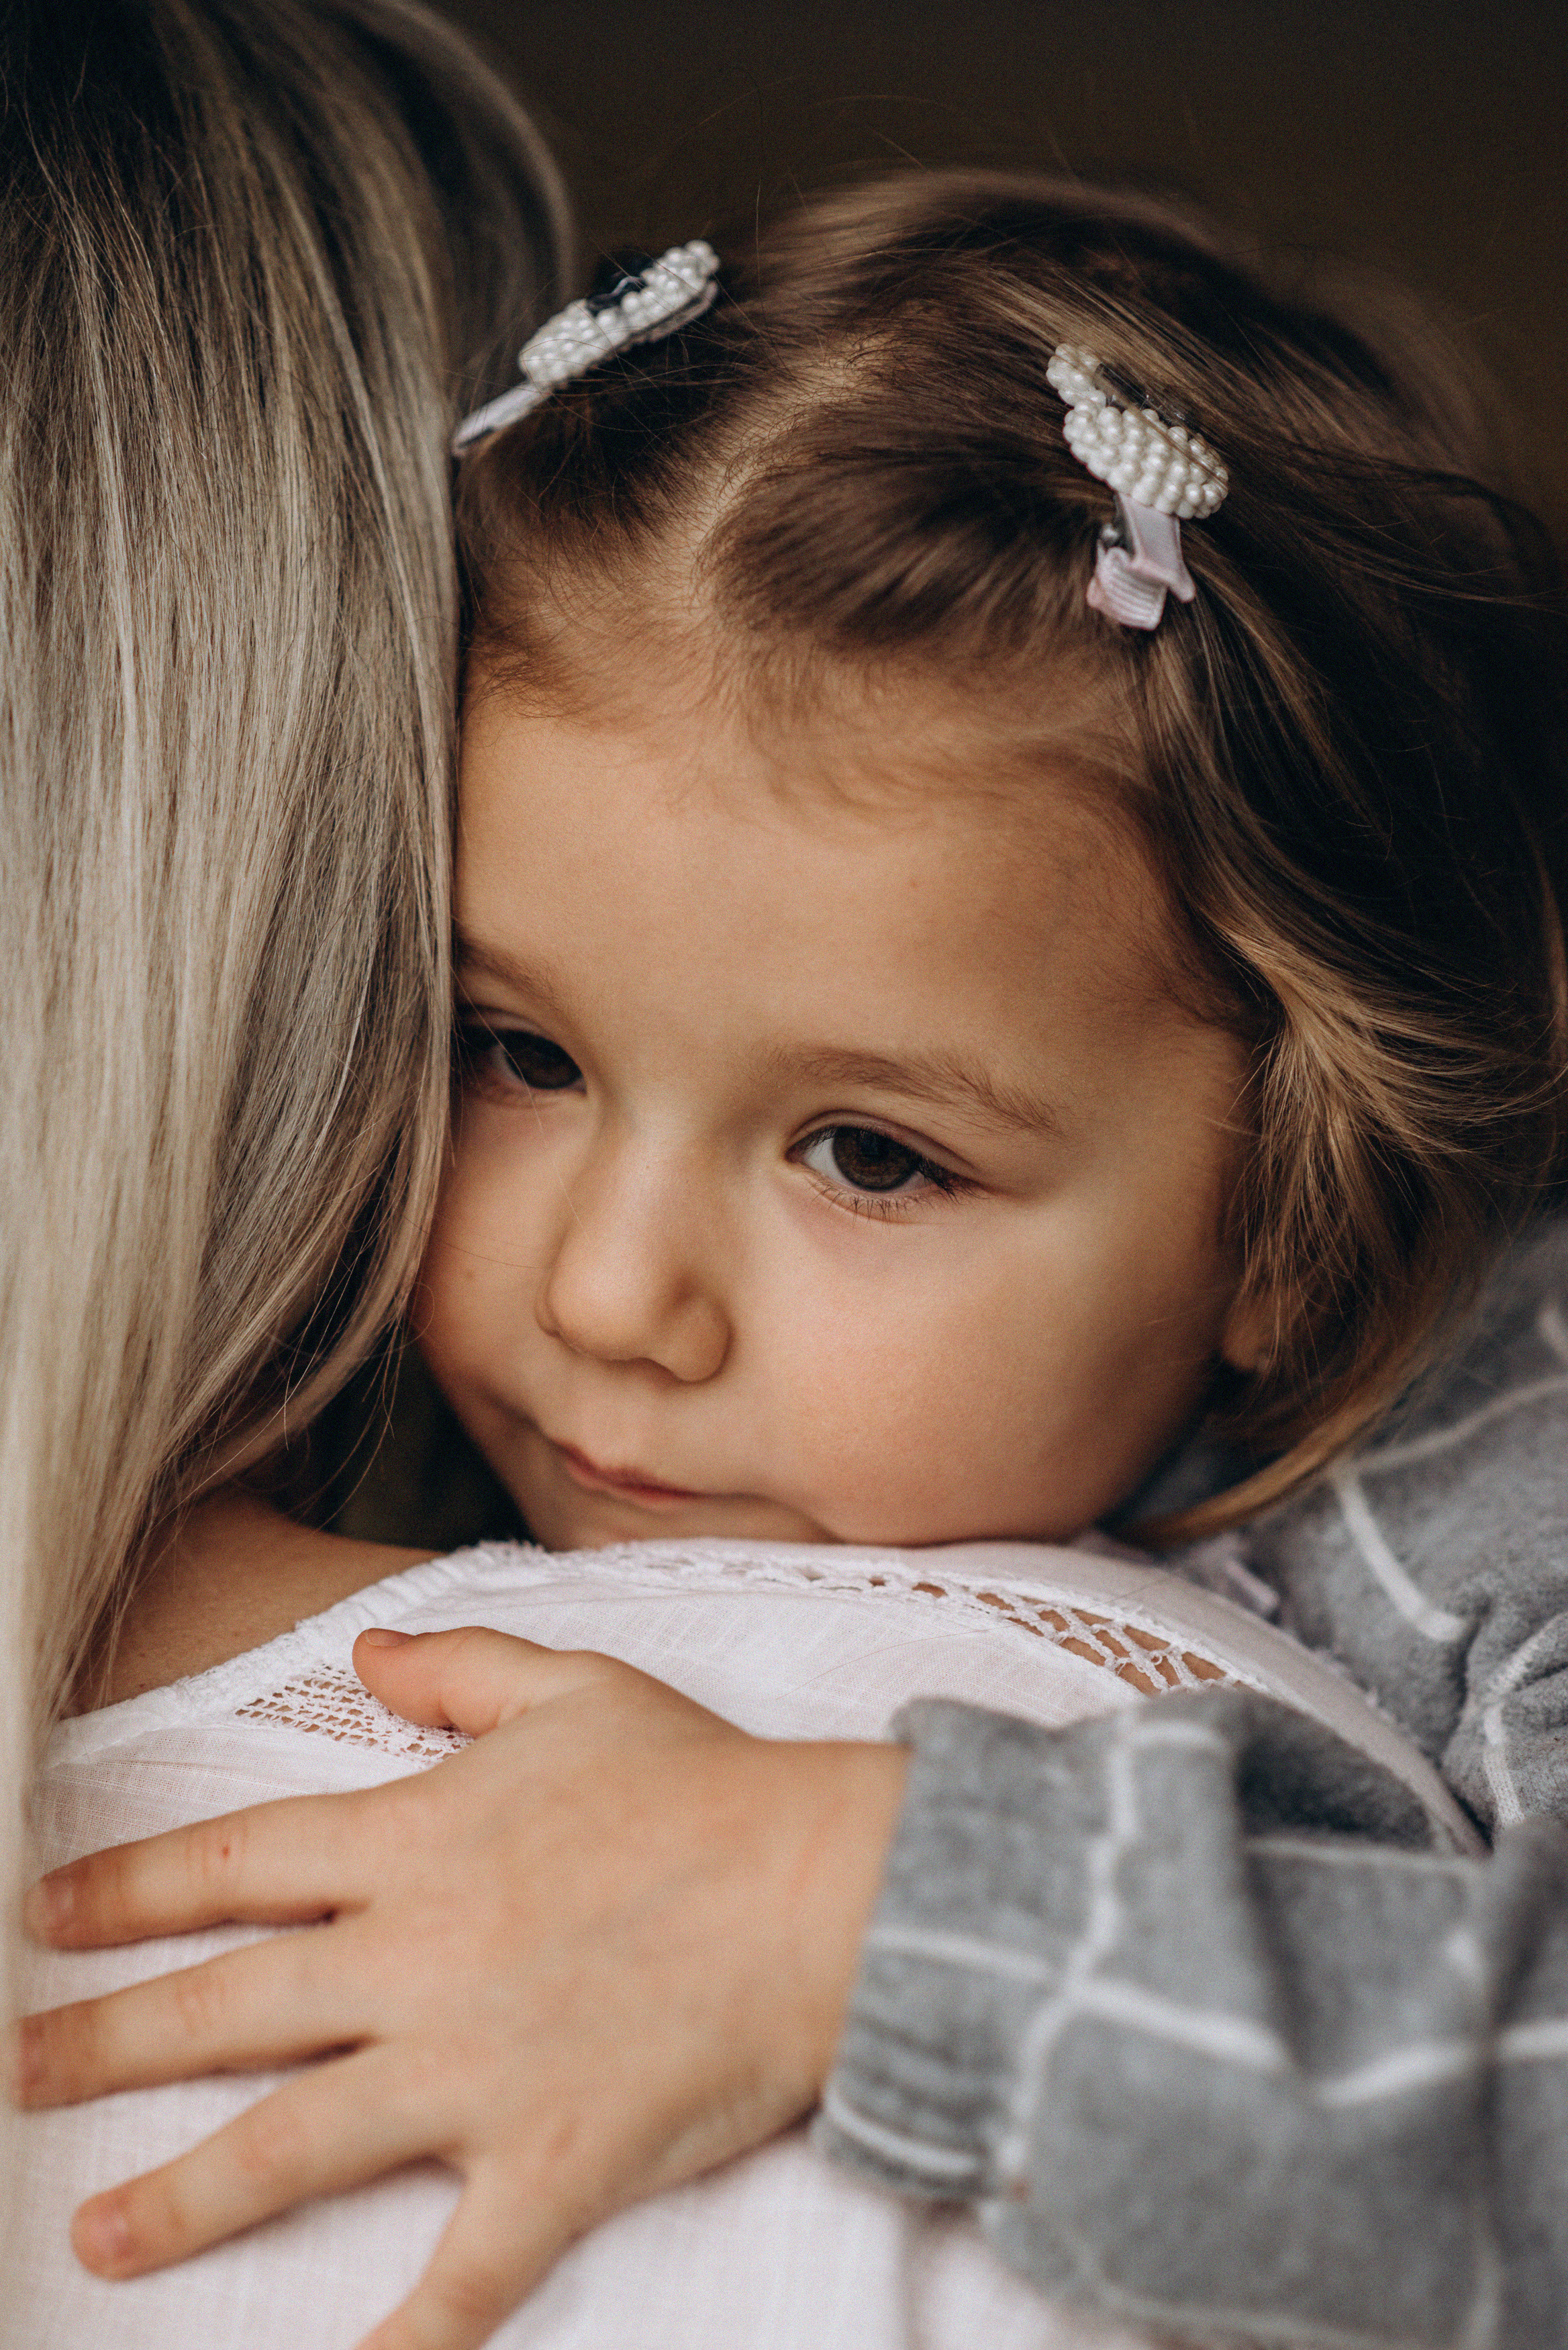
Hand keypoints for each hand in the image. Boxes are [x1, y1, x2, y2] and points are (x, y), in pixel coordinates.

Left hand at [13, 1629, 908, 2349]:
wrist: (830, 1885)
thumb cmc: (708, 1785)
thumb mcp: (575, 1688)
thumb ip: (458, 1666)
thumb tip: (366, 1652)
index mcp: (423, 1841)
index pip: (240, 1864)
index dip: (129, 1889)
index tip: (44, 1914)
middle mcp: (422, 1956)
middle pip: (232, 2004)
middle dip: (106, 2041)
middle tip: (12, 2070)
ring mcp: (477, 2065)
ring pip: (297, 2141)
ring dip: (186, 2196)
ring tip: (97, 2239)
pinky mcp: (549, 2158)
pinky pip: (459, 2274)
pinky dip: (402, 2340)